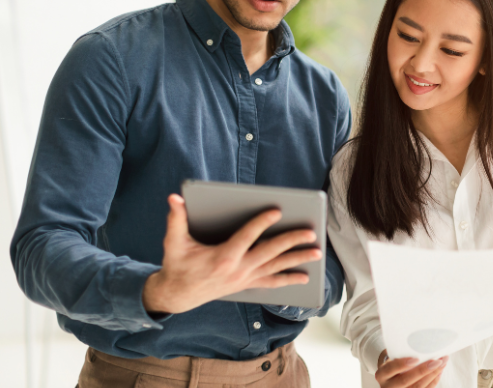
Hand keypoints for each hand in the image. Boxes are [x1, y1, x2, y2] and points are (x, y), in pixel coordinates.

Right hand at [142, 194, 320, 313]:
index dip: (262, 222)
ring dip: (298, 260)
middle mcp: (238, 270)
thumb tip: (175, 197)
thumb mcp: (174, 242)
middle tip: (311, 233)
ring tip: (318, 253)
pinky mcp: (247, 285)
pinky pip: (272, 283)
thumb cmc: (177, 265)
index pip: (247, 236)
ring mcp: (245, 279)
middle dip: (292, 241)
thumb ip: (176, 219)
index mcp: (223, 257)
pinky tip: (305, 277)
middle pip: (270, 252)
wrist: (178, 295)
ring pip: (276, 268)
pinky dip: (289, 280)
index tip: (277, 210)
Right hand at [376, 350, 446, 387]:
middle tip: (437, 361)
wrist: (391, 378)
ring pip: (417, 387)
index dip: (402, 364)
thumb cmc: (394, 364)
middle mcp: (388, 386)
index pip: (391, 369)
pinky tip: (440, 371)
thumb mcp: (392, 358)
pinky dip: (434, 381)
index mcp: (382, 375)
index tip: (415, 358)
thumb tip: (419, 340)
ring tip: (443, 363)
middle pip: (405, 380)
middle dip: (423, 370)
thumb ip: (401, 353)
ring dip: (433, 375)